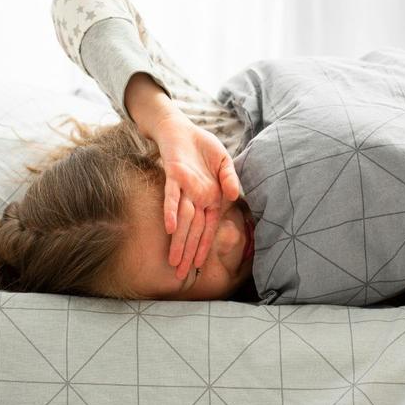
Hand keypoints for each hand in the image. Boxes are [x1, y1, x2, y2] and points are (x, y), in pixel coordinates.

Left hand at [152, 112, 241, 279]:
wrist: (180, 128)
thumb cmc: (202, 147)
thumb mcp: (224, 162)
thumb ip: (230, 178)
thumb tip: (234, 194)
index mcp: (209, 198)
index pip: (206, 227)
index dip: (203, 246)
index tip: (197, 266)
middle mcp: (196, 197)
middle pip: (192, 229)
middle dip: (187, 252)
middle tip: (180, 275)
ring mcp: (184, 188)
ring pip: (182, 219)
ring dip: (179, 240)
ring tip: (174, 262)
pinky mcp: (173, 175)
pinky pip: (172, 195)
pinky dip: (171, 210)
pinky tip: (170, 227)